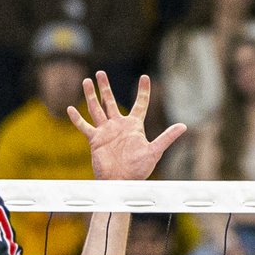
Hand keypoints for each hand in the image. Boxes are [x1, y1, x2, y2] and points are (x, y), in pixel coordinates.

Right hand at [66, 71, 184, 180]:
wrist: (121, 182)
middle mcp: (118, 125)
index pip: (140, 104)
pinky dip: (77, 118)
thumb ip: (167, 137)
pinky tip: (70, 108)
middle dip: (106, 87)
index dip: (143, 90)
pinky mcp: (95, 140)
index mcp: (134, 126)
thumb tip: (184, 126)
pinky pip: (84, 127)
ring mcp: (105, 131)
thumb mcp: (154, 151)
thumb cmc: (139, 169)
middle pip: (110, 101)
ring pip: (96, 109)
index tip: (145, 77)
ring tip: (87, 81)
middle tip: (101, 72)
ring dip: (91, 96)